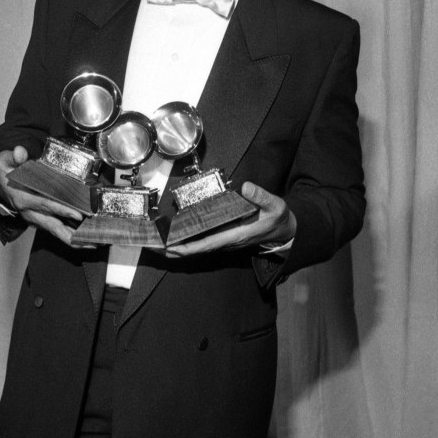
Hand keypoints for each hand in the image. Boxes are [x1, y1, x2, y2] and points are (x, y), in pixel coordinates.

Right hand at [0, 146, 87, 246]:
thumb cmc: (7, 172)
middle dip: (72, 232)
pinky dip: (72, 237)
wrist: (1, 186)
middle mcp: (29, 212)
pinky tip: (86, 240)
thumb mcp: (4, 161)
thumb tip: (20, 152)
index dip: (61, 210)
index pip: (44, 204)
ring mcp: (35, 219)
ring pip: (56, 232)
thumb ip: (13, 156)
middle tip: (90, 236)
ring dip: (74, 239)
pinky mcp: (41, 221)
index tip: (77, 214)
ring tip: (93, 243)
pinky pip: (58, 231)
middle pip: (53, 225)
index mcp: (22, 198)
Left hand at [164, 181, 295, 257]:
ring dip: (177, 247)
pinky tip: (174, 237)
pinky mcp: (223, 238)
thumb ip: (261, 196)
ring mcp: (224, 241)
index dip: (188, 247)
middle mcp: (227, 242)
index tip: (171, 247)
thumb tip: (246, 187)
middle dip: (175, 250)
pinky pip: (201, 242)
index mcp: (236, 236)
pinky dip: (186, 242)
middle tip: (153, 247)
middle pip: (196, 250)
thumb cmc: (278, 218)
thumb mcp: (275, 206)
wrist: (284, 231)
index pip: (207, 244)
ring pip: (197, 247)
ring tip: (157, 244)